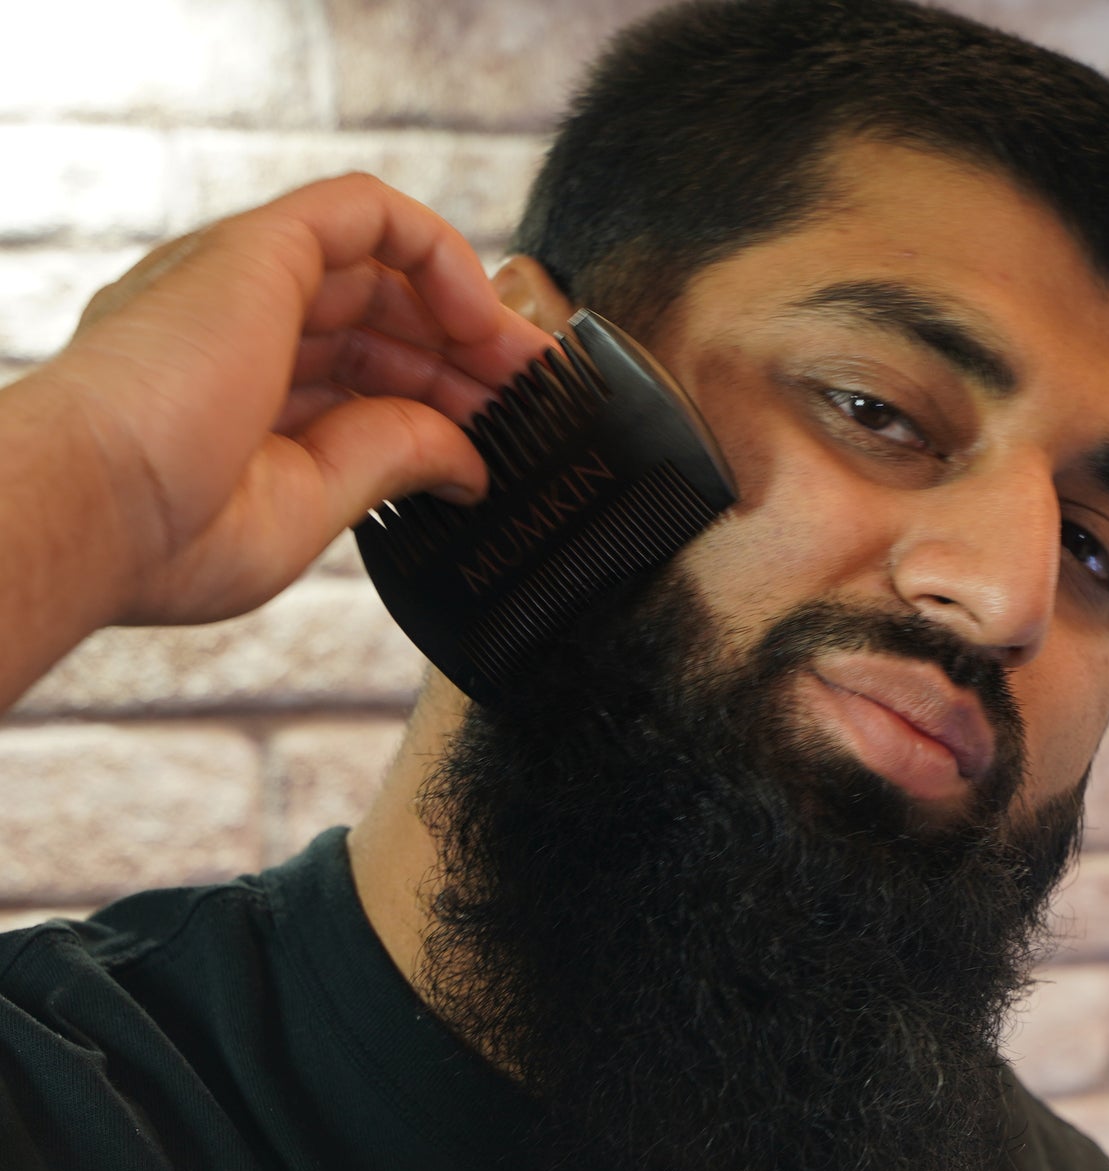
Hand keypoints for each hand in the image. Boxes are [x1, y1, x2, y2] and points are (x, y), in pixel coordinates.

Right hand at [33, 172, 553, 628]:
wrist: (91, 512)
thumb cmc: (168, 536)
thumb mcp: (309, 506)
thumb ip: (390, 461)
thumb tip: (468, 461)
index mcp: (238, 396)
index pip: (361, 379)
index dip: (438, 401)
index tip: (500, 436)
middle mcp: (237, 329)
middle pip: (380, 324)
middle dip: (466, 363)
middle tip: (533, 403)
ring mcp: (242, 285)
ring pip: (380, 271)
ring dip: (466, 317)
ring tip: (529, 371)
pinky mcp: (257, 250)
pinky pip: (364, 211)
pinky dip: (436, 250)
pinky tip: (481, 316)